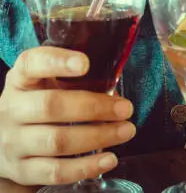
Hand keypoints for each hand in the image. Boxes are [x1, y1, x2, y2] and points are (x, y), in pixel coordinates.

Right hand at [0, 46, 135, 185]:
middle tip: (125, 108)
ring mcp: (13, 142)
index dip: (57, 62)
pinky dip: (86, 166)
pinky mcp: (21, 170)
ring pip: (57, 141)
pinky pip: (56, 171)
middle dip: (94, 107)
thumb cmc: (35, 103)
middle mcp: (12, 108)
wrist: (2, 141)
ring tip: (125, 130)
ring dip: (98, 136)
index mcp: (20, 79)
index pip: (32, 63)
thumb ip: (70, 78)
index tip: (85, 63)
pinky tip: (108, 158)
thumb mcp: (42, 82)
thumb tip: (115, 86)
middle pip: (51, 106)